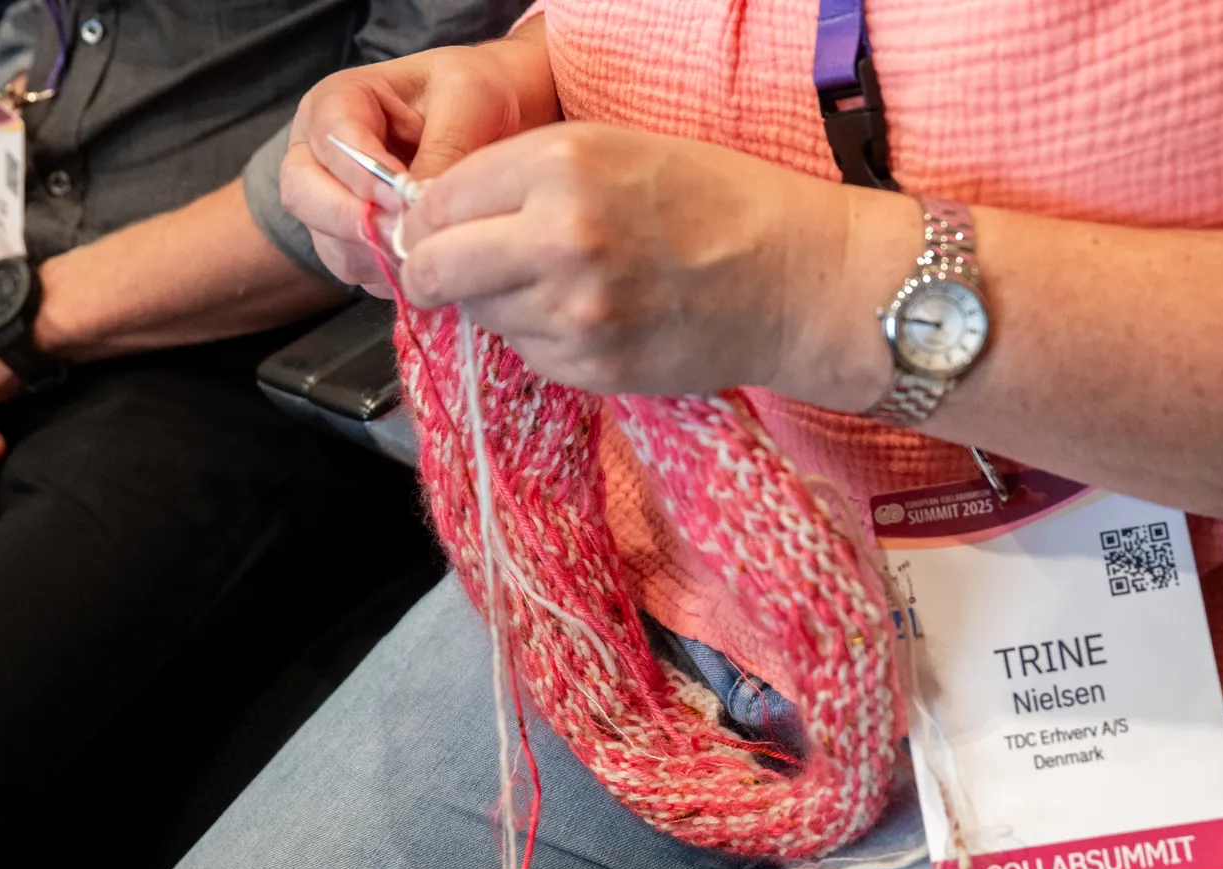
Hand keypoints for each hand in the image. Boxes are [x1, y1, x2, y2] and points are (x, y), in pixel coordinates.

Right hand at [281, 23, 556, 297]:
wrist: (494, 120)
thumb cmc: (476, 96)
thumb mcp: (470, 99)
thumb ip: (444, 147)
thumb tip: (418, 205)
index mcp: (336, 103)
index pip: (330, 140)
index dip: (363, 175)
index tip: (406, 198)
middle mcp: (321, 155)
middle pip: (303, 196)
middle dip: (352, 222)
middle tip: (406, 237)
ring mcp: (332, 203)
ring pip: (330, 243)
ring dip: (375, 256)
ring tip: (428, 251)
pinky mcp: (354, 242)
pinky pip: (359, 271)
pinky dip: (391, 275)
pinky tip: (429, 263)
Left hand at [396, 123, 863, 399]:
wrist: (796, 279)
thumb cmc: (714, 200)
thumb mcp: (613, 148)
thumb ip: (521, 175)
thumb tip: (437, 214)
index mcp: (561, 164)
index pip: (436, 202)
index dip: (426, 219)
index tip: (435, 228)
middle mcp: (557, 238)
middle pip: (434, 270)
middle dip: (433, 271)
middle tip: (452, 269)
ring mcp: (573, 312)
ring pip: (478, 316)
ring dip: (495, 304)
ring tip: (556, 284)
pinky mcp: (591, 367)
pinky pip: (526, 352)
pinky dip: (540, 337)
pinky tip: (589, 315)